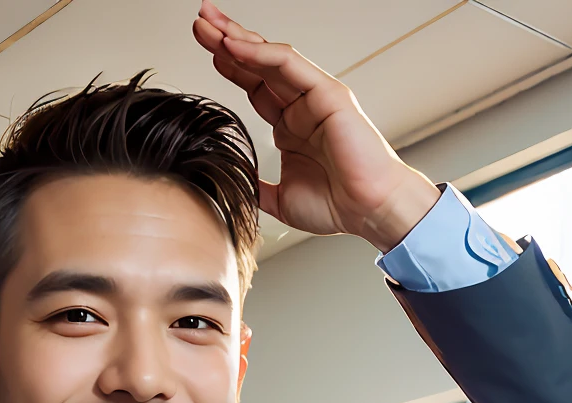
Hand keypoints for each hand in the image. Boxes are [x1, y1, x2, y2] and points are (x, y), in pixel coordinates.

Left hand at [191, 1, 440, 248]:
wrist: (371, 212)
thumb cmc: (339, 207)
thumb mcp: (281, 200)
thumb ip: (256, 187)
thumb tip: (233, 183)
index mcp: (291, 128)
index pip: (254, 87)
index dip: (229, 67)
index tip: (205, 52)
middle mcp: (302, 107)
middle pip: (258, 64)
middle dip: (227, 41)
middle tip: (200, 22)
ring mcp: (315, 97)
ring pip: (270, 57)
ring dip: (238, 38)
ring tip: (209, 24)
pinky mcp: (328, 93)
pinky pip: (289, 64)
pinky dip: (261, 53)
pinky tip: (236, 45)